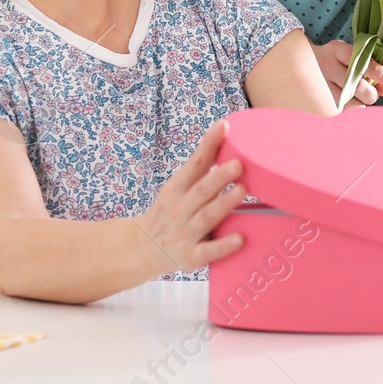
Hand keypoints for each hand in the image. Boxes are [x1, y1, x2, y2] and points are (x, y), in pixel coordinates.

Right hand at [135, 120, 249, 274]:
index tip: (223, 126)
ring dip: (223, 204)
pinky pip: (208, 251)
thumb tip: (227, 139)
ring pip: (205, 218)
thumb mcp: (178, 188)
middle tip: (239, 163)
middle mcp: (179, 209)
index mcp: (177, 188)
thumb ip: (201, 170)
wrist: (141, 249)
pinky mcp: (191, 257)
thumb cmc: (169, 212)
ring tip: (241, 190)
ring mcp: (184, 233)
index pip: (194, 163)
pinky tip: (240, 238)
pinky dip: (223, 246)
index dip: (208, 144)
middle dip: (219, 176)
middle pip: (200, 190)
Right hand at [311, 38, 382, 107]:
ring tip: (360, 97)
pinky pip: (338, 108)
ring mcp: (317, 82)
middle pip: (354, 84)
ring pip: (347, 100)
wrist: (300, 63)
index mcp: (336, 50)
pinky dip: (348, 106)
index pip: (358, 59)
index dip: (374, 70)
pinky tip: (347, 99)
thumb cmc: (333, 60)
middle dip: (370, 93)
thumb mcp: (350, 57)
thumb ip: (372, 70)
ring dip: (359, 102)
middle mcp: (325, 65)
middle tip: (373, 94)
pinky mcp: (314, 98)